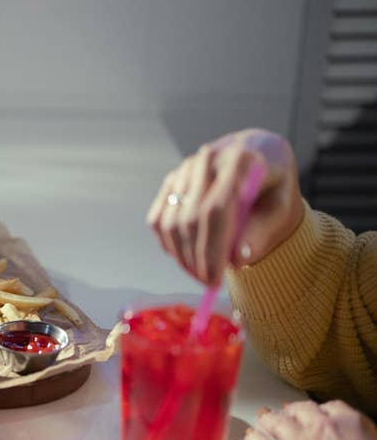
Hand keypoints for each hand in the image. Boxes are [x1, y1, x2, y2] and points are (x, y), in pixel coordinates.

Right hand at [146, 129, 304, 285]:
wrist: (256, 156)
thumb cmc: (271, 186)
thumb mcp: (280, 206)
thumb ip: (263, 231)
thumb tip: (237, 260)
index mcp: (240, 160)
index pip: (216, 209)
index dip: (212, 249)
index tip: (214, 279)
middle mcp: (207, 160)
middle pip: (190, 219)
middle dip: (196, 258)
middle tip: (208, 283)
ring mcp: (184, 169)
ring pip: (171, 223)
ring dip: (182, 256)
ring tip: (199, 274)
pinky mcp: (171, 181)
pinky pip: (158, 220)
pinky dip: (168, 244)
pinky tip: (185, 256)